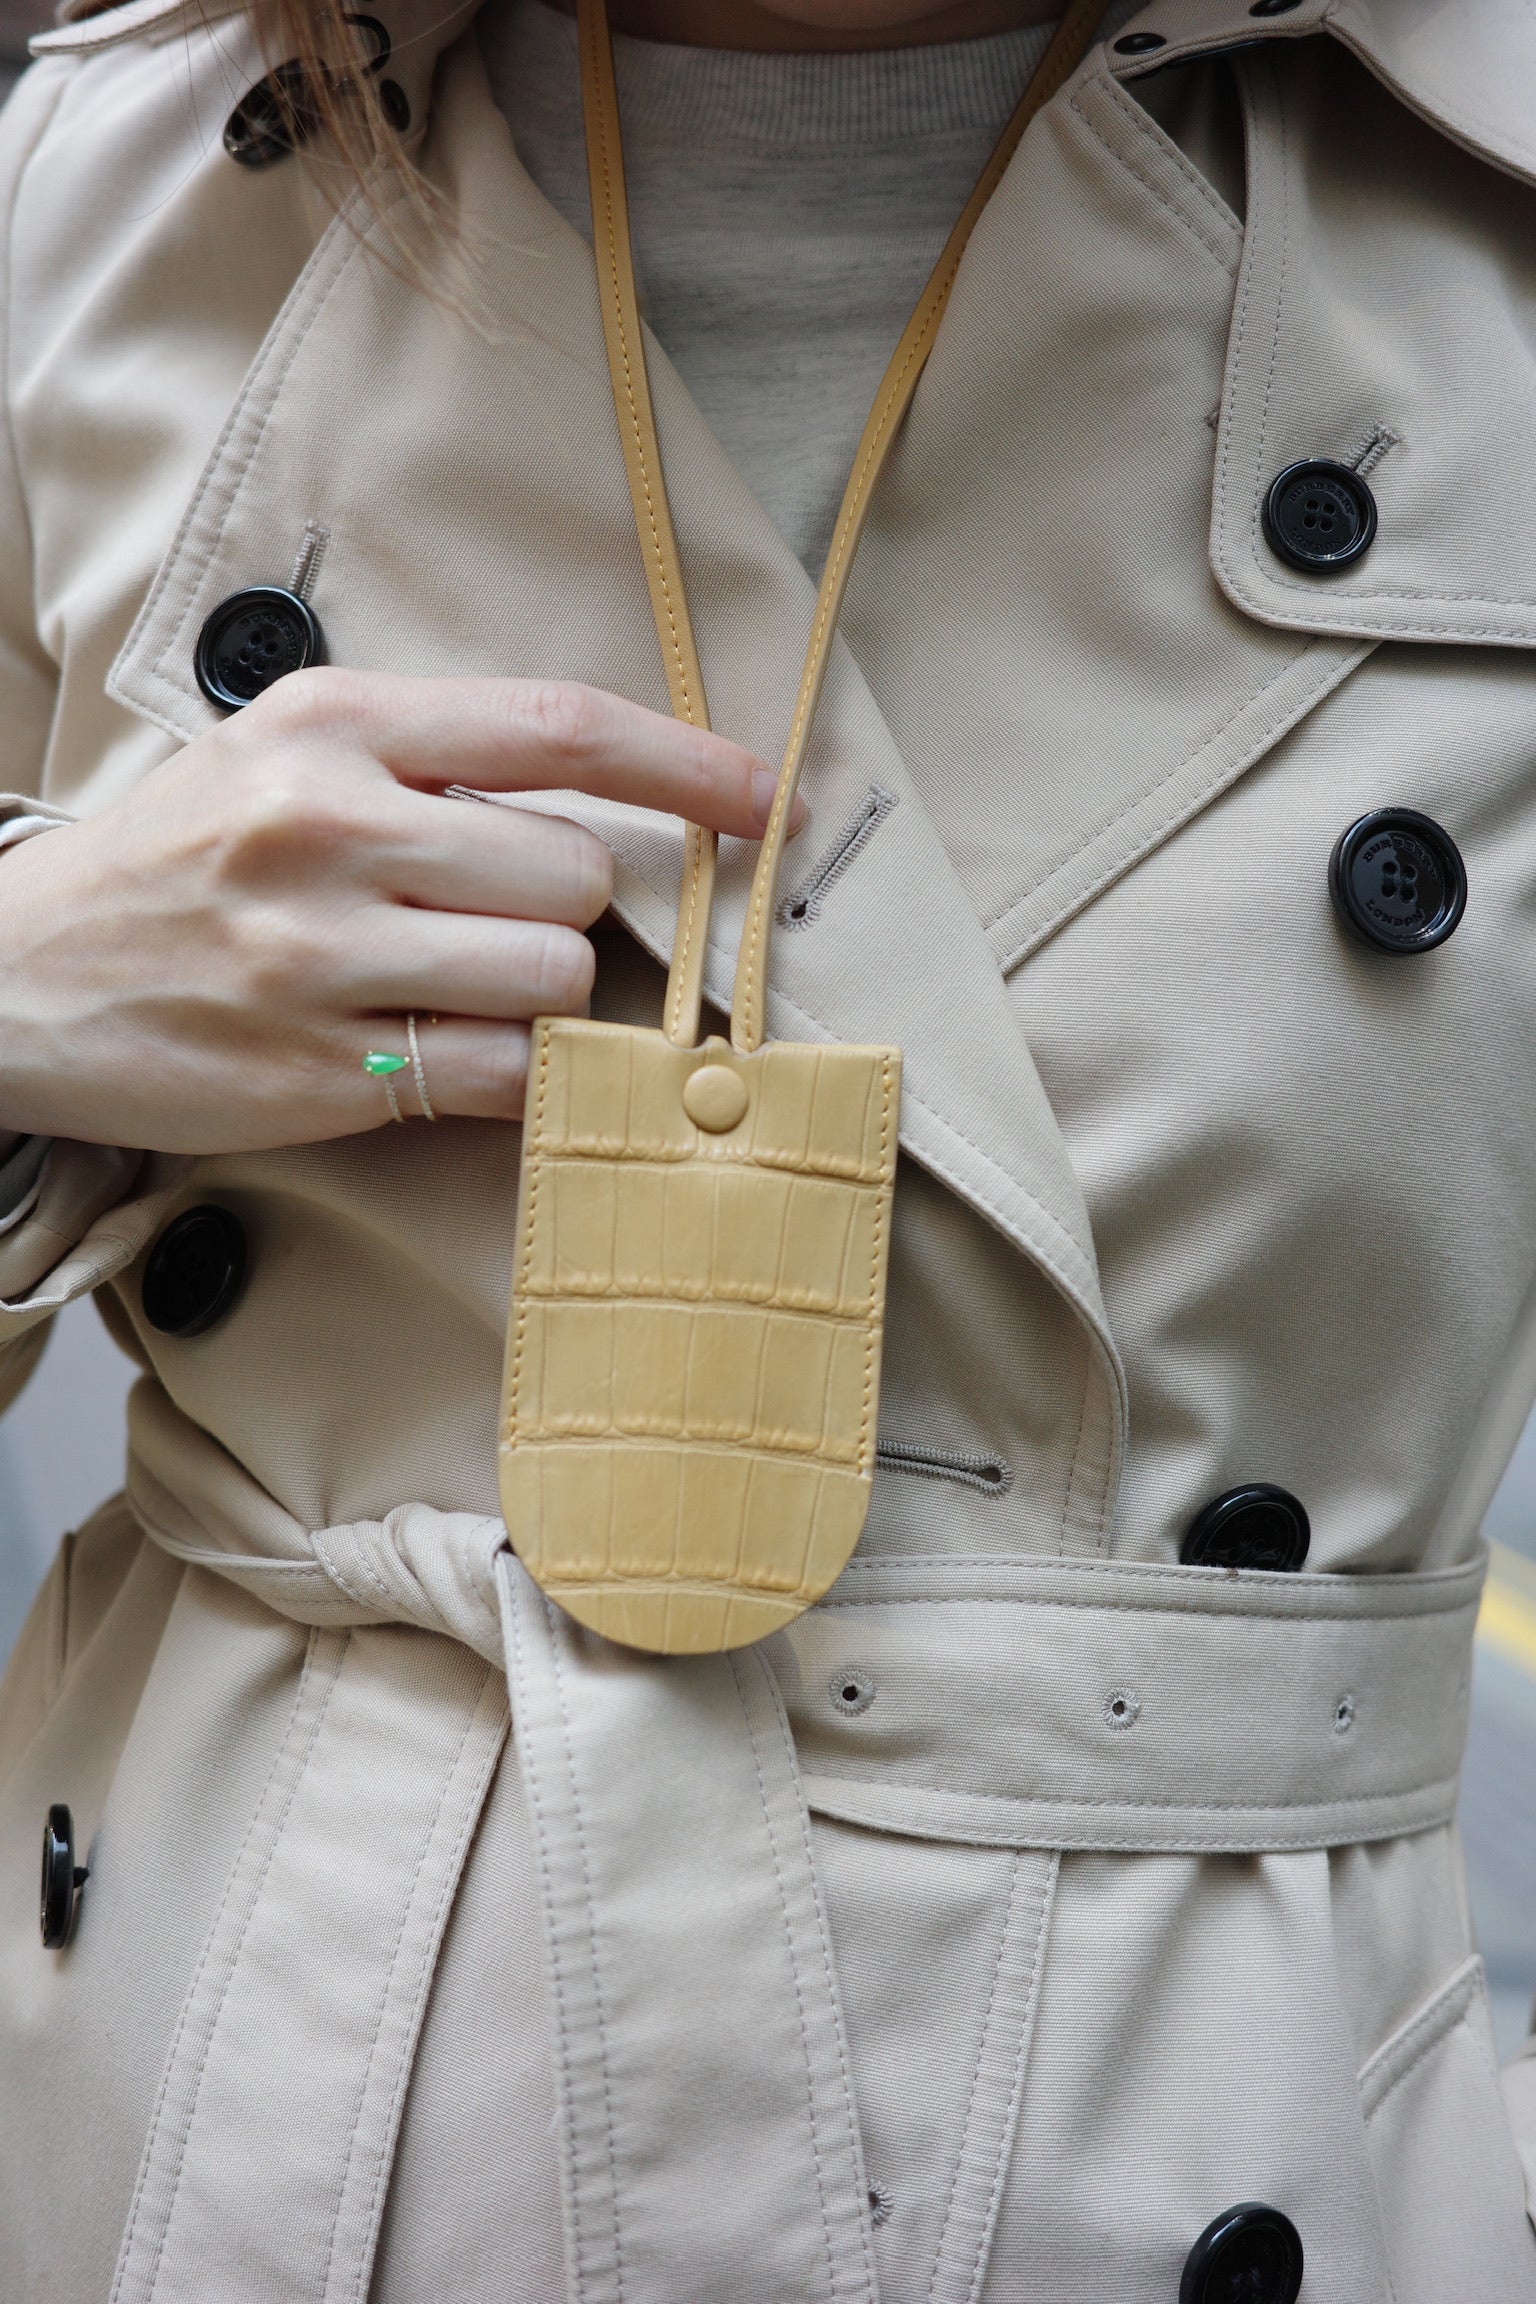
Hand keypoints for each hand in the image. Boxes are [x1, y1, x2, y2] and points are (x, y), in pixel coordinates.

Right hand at [0, 670, 794, 1151]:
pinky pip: (501, 1076)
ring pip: (552, 977)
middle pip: (576, 874)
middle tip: (489, 921)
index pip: (560, 727)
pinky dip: (510, 1075)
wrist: (22, 971)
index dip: (689, 766)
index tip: (770, 800)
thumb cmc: (187, 857)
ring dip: (537, 995)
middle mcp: (329, 825)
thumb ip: (437, 760)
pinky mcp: (318, 1070)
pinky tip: (444, 1053)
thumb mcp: (288, 754)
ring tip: (445, 987)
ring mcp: (319, 954)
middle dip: (568, 910)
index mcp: (335, 723)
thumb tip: (615, 802)